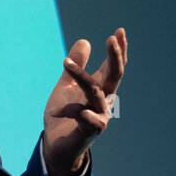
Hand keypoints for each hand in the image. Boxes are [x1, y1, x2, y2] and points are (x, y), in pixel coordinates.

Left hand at [42, 28, 127, 175]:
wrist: (55, 144)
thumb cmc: (64, 115)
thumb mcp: (66, 85)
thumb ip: (76, 66)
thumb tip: (85, 41)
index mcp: (99, 89)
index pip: (113, 67)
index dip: (118, 51)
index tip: (119, 31)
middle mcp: (103, 102)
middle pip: (115, 76)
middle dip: (115, 57)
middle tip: (112, 38)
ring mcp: (98, 117)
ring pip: (95, 93)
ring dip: (81, 77)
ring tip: (65, 63)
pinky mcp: (88, 133)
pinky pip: (88, 120)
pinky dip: (79, 113)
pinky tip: (70, 110)